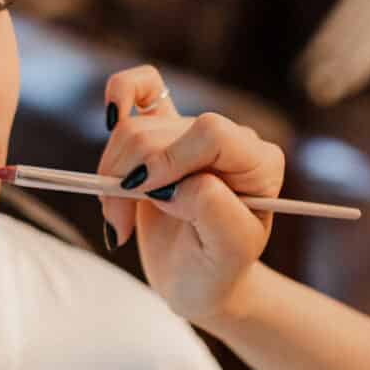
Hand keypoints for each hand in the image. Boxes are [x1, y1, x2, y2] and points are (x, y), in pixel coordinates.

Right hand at [96, 66, 285, 323]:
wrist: (199, 279)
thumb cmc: (218, 269)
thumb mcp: (227, 251)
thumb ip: (211, 208)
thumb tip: (172, 181)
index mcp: (259, 163)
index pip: (211, 133)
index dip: (170, 157)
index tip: (145, 192)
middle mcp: (229, 140)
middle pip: (163, 130)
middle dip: (131, 176)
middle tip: (120, 223)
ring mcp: (192, 134)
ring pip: (137, 125)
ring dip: (112, 172)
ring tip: (117, 217)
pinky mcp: (161, 135)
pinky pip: (140, 89)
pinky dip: (118, 99)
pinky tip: (109, 121)